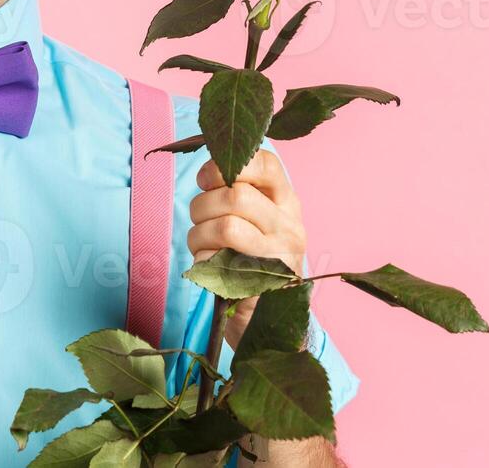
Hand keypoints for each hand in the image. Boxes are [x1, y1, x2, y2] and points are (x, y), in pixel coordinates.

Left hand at [186, 149, 307, 347]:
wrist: (270, 324)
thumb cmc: (253, 263)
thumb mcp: (257, 223)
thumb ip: (237, 194)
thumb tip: (207, 172)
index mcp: (287, 204)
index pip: (265, 164)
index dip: (225, 166)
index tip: (206, 180)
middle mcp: (289, 228)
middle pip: (236, 195)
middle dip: (202, 205)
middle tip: (200, 221)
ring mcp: (278, 259)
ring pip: (225, 226)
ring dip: (199, 235)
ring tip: (203, 247)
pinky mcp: (260, 288)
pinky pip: (217, 262)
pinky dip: (201, 262)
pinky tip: (209, 270)